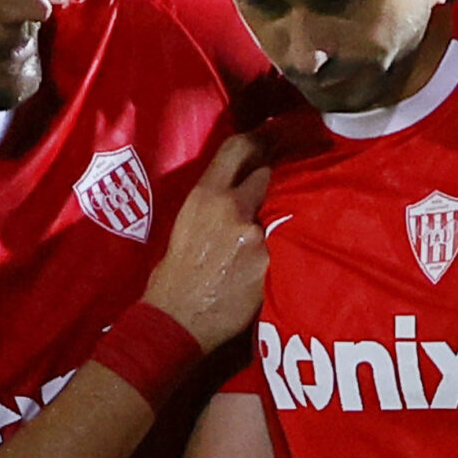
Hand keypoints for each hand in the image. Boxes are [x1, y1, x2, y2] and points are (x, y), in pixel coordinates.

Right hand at [143, 133, 269, 349]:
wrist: (176, 320)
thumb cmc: (172, 278)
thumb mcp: (185, 227)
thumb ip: (214, 207)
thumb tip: (239, 198)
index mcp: (205, 196)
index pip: (238, 149)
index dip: (259, 139)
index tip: (271, 138)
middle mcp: (233, 208)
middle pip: (268, 177)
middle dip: (273, 184)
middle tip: (277, 191)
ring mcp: (256, 236)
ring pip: (280, 214)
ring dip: (279, 221)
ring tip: (276, 233)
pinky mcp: (271, 263)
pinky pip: (285, 247)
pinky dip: (285, 252)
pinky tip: (282, 262)